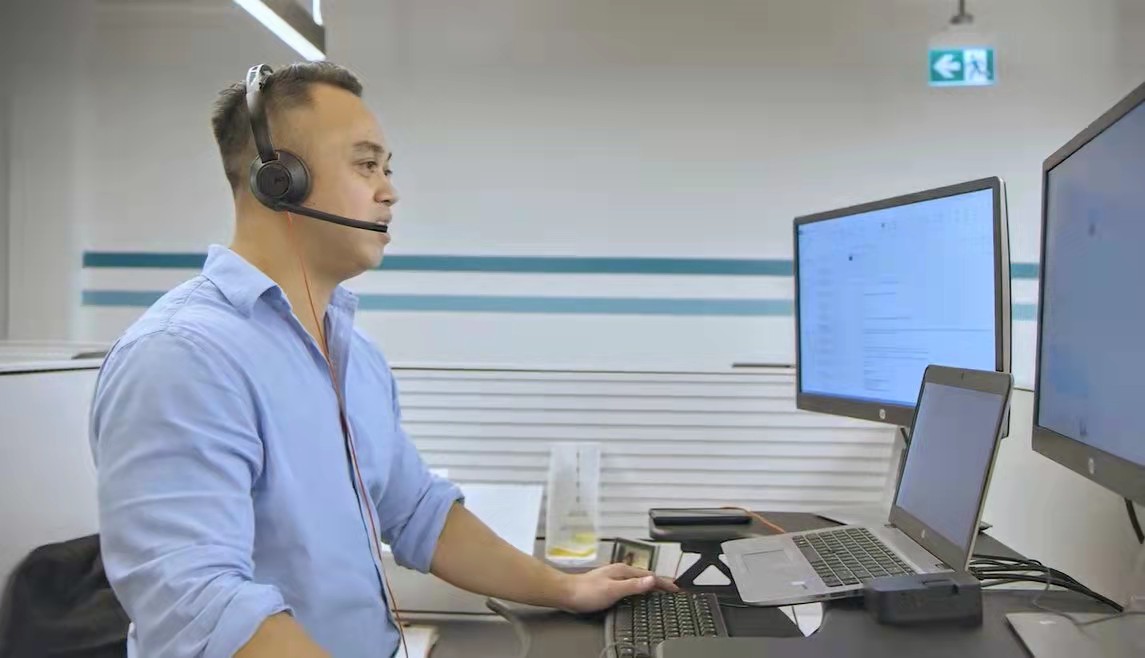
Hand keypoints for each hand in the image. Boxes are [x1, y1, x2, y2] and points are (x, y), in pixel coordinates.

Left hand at [558, 563, 679, 613]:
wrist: (566, 593)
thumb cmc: (586, 592)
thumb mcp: (613, 590)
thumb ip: (634, 585)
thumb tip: (652, 579)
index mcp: (623, 570)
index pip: (650, 576)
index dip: (665, 583)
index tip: (676, 589)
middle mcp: (620, 571)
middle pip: (646, 576)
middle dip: (660, 582)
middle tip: (673, 590)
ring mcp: (614, 577)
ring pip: (638, 579)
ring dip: (651, 584)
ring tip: (661, 590)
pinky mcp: (609, 584)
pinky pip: (630, 584)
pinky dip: (640, 588)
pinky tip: (638, 593)